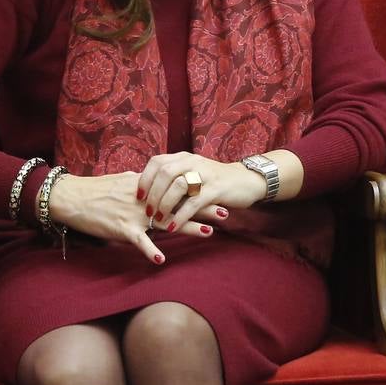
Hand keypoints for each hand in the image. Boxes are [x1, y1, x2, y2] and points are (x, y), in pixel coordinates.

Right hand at [46, 171, 218, 265]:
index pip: (178, 188)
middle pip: (179, 203)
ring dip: (187, 227)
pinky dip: (149, 250)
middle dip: (203, 208)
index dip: (199, 192)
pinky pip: (138, 241)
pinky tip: (161, 259)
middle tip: (225, 212)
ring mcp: (134, 214)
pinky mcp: (121, 228)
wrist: (72, 197)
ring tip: (208, 232)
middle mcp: (145, 199)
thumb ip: (146, 184)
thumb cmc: (98, 190)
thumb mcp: (126, 181)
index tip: (219, 192)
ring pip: (165, 221)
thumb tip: (161, 182)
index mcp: (148, 187)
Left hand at [138, 153, 267, 237]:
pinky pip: (193, 203)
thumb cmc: (215, 181)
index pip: (157, 162)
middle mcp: (193, 162)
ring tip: (158, 220)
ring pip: (178, 187)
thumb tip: (149, 191)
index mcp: (185, 157)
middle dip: (152, 195)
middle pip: (164, 173)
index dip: (144, 179)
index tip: (138, 196)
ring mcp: (206, 174)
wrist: (247, 181)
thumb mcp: (194, 173)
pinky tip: (173, 227)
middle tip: (147, 211)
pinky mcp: (216, 189)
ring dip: (165, 205)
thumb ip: (174, 178)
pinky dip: (180, 216)